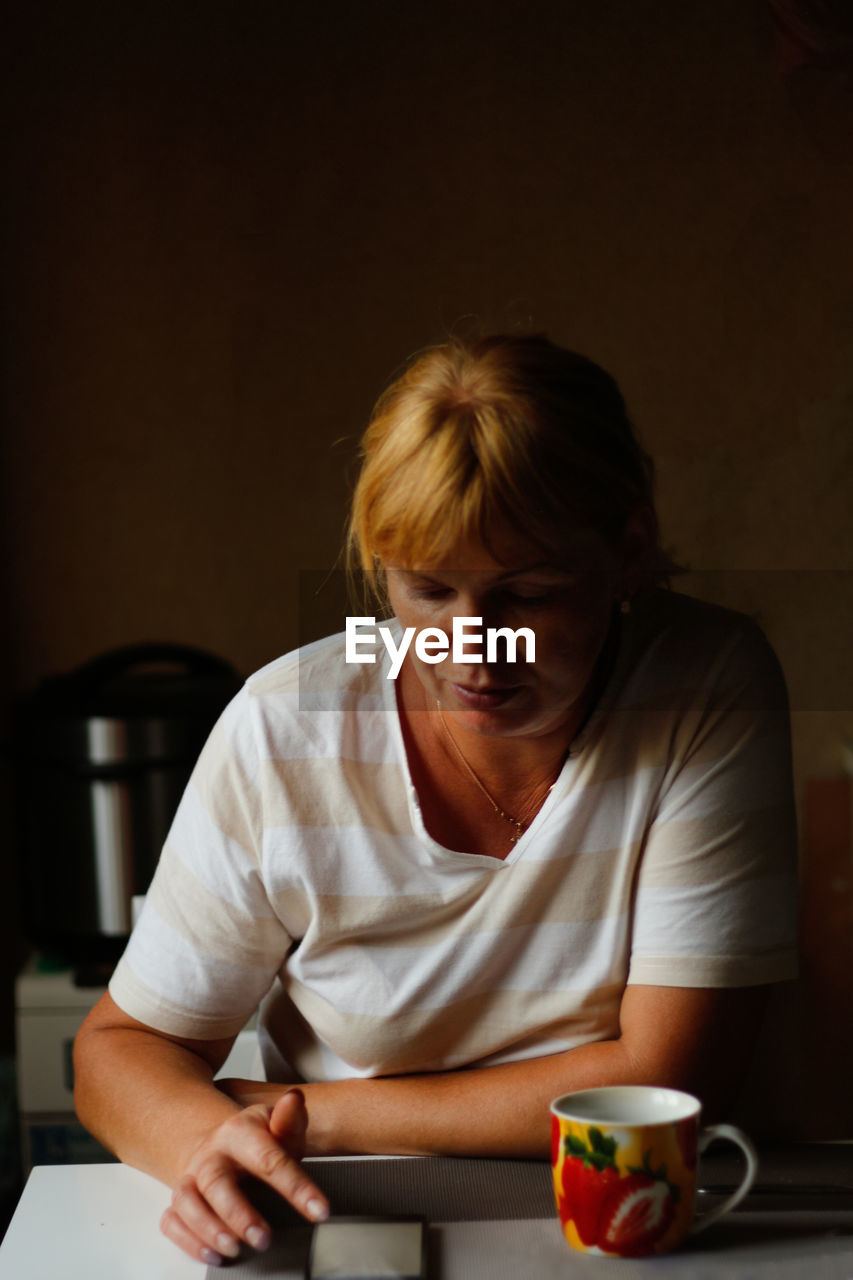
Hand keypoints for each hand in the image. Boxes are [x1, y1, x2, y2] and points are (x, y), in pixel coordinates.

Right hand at [159, 1088, 328, 1265]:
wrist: (219, 1144)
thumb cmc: (258, 1142)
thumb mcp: (280, 1128)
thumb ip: (290, 1120)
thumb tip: (294, 1099)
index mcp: (239, 1132)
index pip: (269, 1159)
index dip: (296, 1187)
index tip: (320, 1211)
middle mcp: (211, 1155)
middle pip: (217, 1182)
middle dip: (239, 1213)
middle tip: (264, 1239)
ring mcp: (191, 1178)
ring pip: (187, 1201)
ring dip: (209, 1229)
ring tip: (234, 1250)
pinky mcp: (178, 1201)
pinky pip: (172, 1221)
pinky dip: (188, 1240)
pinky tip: (212, 1254)